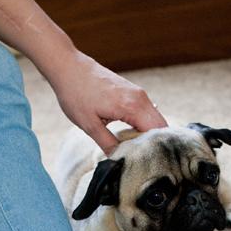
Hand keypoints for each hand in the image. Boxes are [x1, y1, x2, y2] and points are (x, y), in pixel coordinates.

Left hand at [45, 50, 166, 154]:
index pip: (157, 132)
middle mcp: (140, 98)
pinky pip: (146, 112)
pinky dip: (143, 125)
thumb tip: (119, 159)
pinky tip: (131, 136)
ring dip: (148, 135)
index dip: (154, 149)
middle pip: (161, 126)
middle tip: (142, 160)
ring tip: (136, 150)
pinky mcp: (133, 92)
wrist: (69, 68)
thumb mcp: (89, 125)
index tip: (146, 162)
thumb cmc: (76, 94)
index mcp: (132, 106)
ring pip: (154, 119)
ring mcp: (138, 93)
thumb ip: (108, 143)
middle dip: (154, 144)